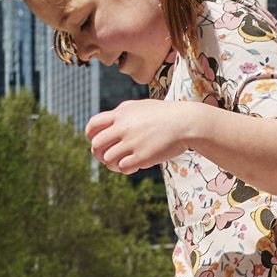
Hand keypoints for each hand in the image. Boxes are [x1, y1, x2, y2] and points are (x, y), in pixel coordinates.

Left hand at [85, 99, 199, 174]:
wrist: (186, 123)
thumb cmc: (164, 115)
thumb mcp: (140, 107)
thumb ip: (121, 113)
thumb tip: (107, 124)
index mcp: (121, 114)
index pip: (93, 125)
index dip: (90, 136)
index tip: (95, 141)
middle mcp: (123, 127)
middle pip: (96, 145)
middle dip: (98, 154)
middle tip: (106, 157)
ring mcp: (132, 142)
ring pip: (107, 159)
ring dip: (112, 164)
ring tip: (122, 163)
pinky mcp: (142, 157)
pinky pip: (122, 168)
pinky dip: (125, 169)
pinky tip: (134, 166)